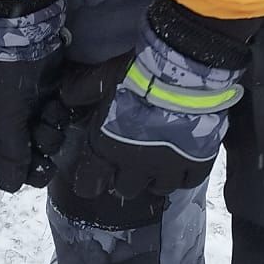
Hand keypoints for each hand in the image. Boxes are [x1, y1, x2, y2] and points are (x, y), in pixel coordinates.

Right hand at [0, 0, 67, 192]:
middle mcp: (8, 127)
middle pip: (31, 159)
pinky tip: (56, 100)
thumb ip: (9, 160)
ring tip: (47, 110)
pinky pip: (59, 120)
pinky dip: (59, 113)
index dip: (22, 170)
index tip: (35, 164)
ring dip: (50, 129)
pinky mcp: (48, 99)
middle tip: (40, 132)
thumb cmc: (5, 84)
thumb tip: (12, 188)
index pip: (5, 170)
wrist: (24, 39)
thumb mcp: (0, 125)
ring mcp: (30, 112)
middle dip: (39, 149)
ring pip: (48, 141)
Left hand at [58, 27, 244, 206]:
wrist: (182, 74)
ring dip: (156, 179)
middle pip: (127, 189)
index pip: (90, 185)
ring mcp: (168, 166)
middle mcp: (136, 165)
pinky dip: (185, 176)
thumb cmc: (139, 76)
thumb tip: (66, 95)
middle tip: (132, 163)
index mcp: (108, 148)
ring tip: (159, 165)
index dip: (93, 181)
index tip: (98, 175)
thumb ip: (82, 90)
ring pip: (160, 189)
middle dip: (127, 179)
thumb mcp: (103, 79)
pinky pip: (189, 181)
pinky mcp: (196, 161)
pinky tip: (183, 162)